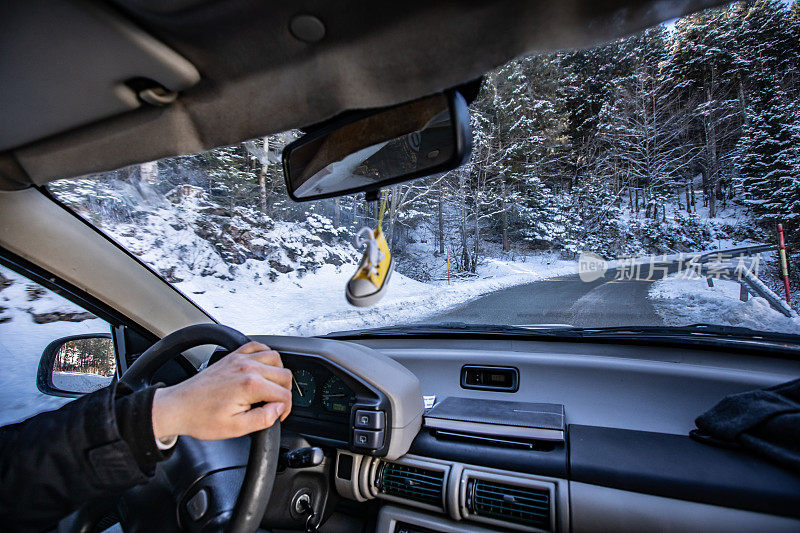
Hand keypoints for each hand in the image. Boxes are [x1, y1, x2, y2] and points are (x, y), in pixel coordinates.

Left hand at [151, 341, 291, 440]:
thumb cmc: (201, 418)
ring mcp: (239, 359)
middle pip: (284, 374)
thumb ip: (263, 419)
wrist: (178, 407)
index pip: (284, 394)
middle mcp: (247, 367)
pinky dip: (265, 355)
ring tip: (271, 388)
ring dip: (278, 372)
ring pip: (275, 357)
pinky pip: (257, 346)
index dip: (286, 409)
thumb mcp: (235, 428)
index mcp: (250, 386)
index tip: (279, 415)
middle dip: (284, 392)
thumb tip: (278, 409)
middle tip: (275, 405)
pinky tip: (262, 368)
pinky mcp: (232, 356)